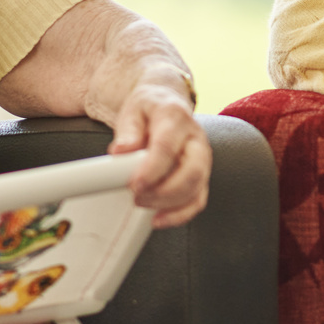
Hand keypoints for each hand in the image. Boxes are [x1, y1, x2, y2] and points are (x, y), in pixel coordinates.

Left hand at [106, 78, 210, 227]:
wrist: (165, 104)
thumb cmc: (149, 110)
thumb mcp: (133, 111)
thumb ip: (128, 131)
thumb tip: (121, 150)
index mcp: (176, 118)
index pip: (167, 147)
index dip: (151, 170)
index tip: (134, 184)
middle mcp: (196, 139)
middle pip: (192, 172)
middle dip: (164, 192)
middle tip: (137, 195)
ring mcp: (202, 159)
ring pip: (196, 190)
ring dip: (168, 204)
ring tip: (142, 202)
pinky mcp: (201, 176)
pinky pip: (197, 201)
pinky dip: (179, 215)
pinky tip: (158, 218)